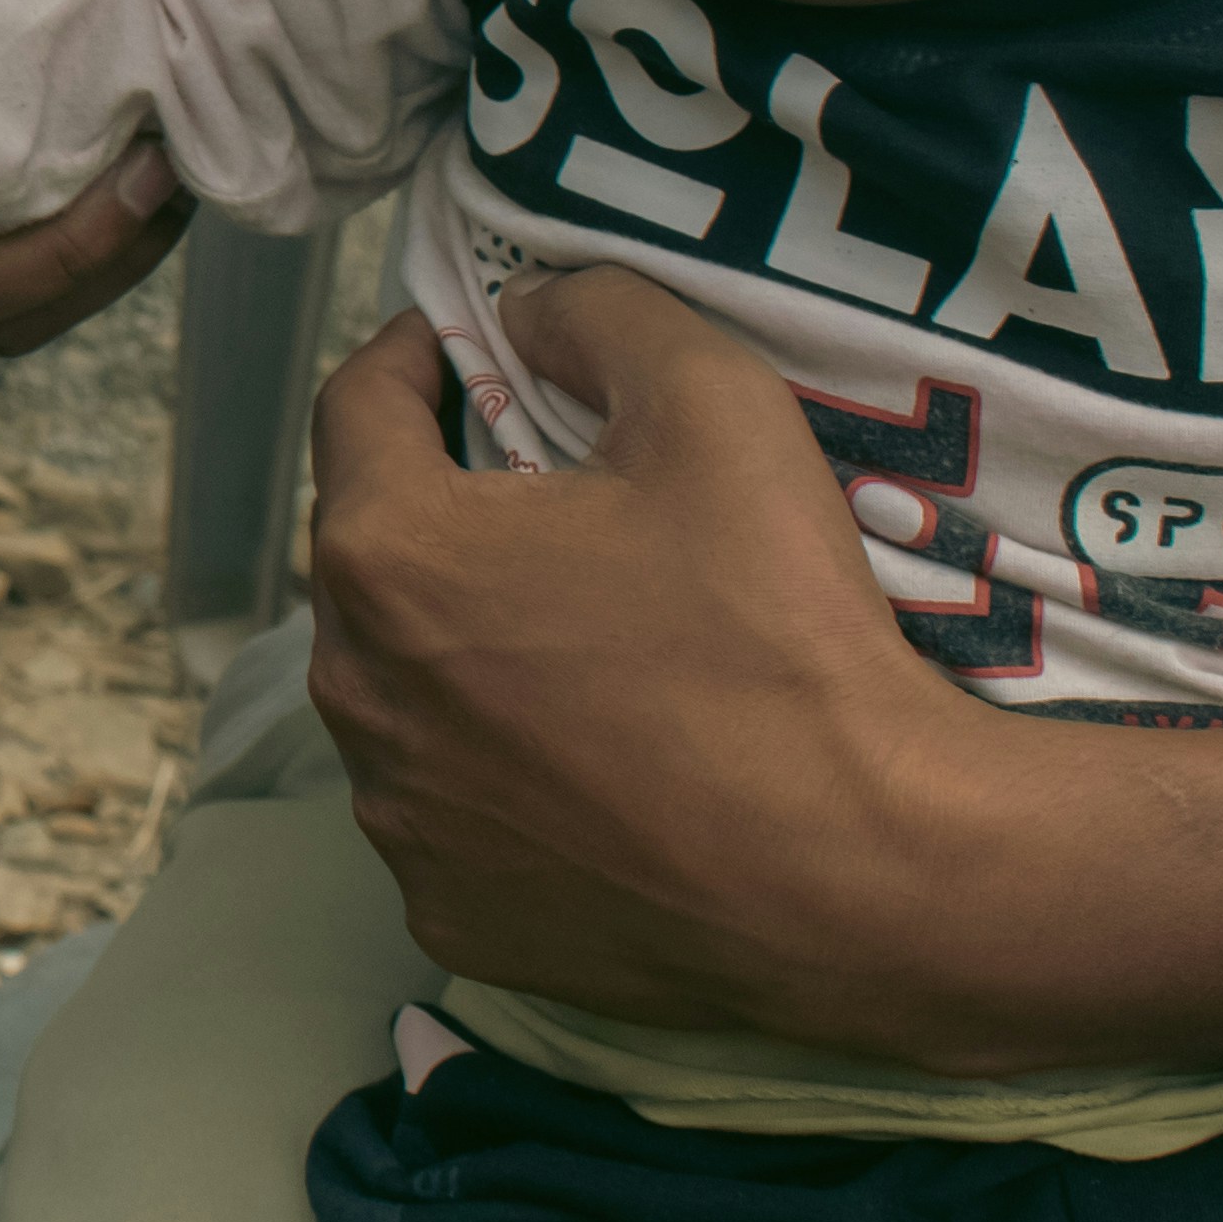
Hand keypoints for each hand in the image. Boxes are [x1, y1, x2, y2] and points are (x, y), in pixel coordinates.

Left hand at [299, 266, 1035, 1060]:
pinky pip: (451, 810)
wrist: (866, 878)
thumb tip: (526, 308)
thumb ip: (602, 315)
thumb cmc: (782, 635)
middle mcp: (356, 690)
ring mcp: (396, 817)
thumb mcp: (717, 406)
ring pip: (405, 691)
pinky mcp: (448, 913)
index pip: (356, 410)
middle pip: (376, 557)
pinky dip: (501, 775)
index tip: (472, 350)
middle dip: (449, 512)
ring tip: (588, 643)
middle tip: (559, 503)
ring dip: (466, 650)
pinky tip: (601, 767)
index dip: (418, 360)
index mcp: (390, 555)